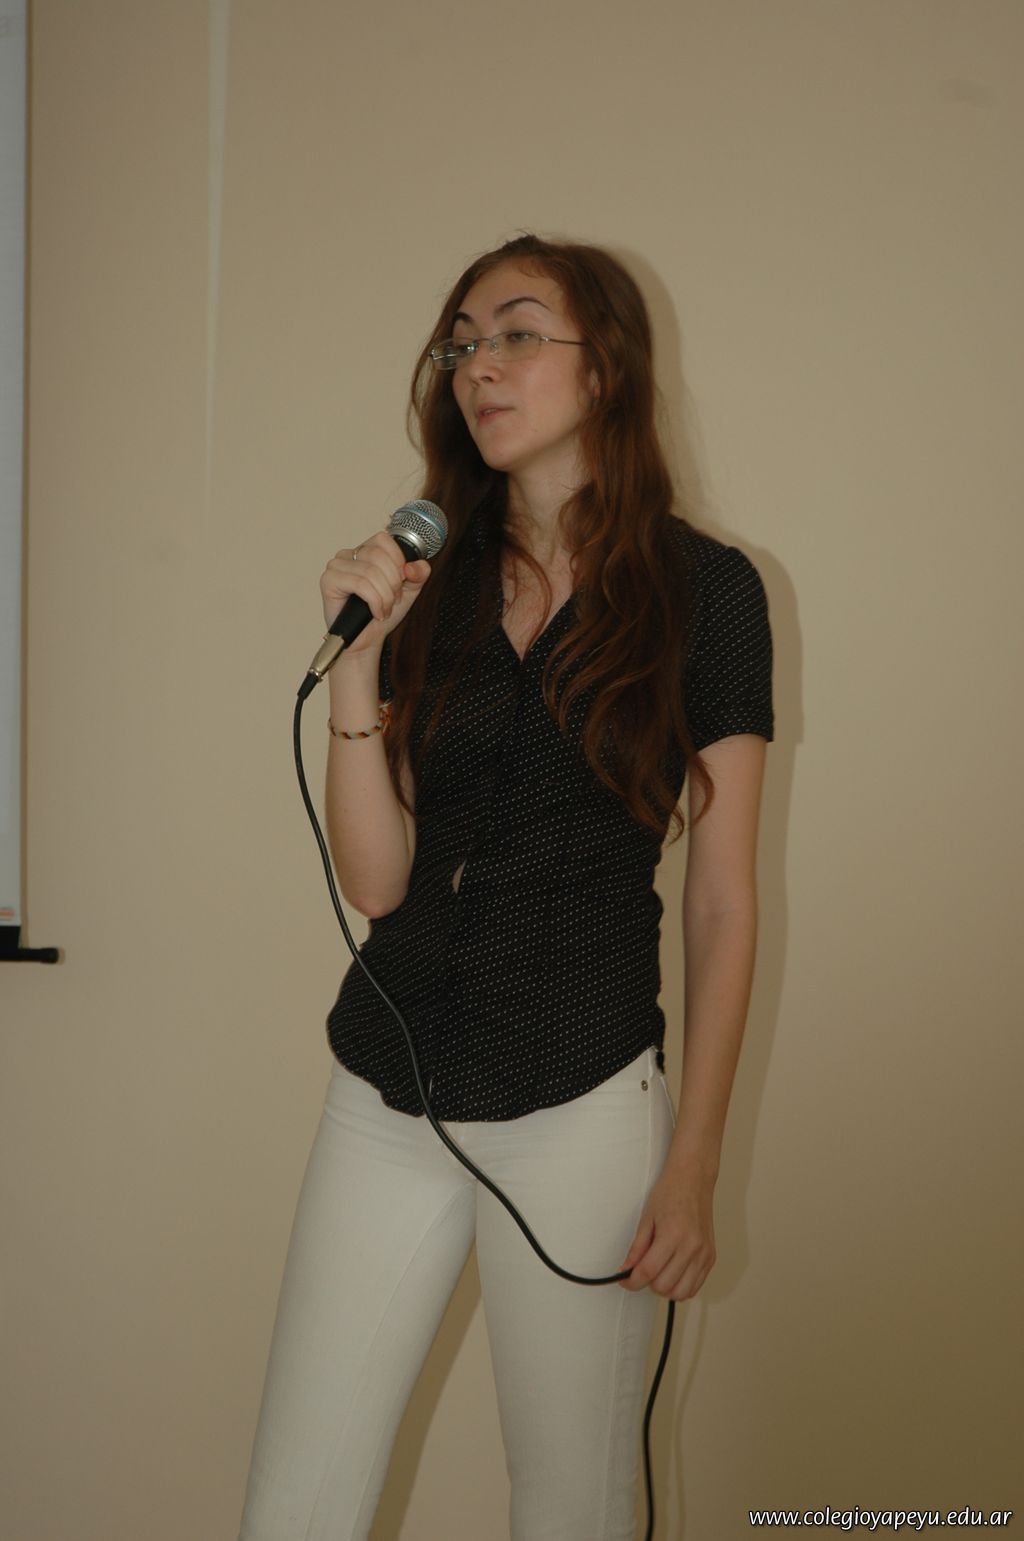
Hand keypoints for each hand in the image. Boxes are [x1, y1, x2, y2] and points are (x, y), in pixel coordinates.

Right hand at [320, 531, 431, 654]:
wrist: (368, 640)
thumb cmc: (382, 613)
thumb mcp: (409, 590)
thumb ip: (419, 574)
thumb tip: (412, 566)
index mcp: (365, 551)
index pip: (383, 539)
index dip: (397, 560)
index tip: (401, 582)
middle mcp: (348, 555)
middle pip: (378, 556)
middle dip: (393, 582)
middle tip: (393, 600)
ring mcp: (336, 566)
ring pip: (370, 572)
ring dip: (384, 596)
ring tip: (384, 610)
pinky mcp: (328, 581)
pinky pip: (359, 584)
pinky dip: (374, 601)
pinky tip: (376, 613)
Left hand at [619, 1165, 716, 1300]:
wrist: (693, 1179)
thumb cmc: (669, 1192)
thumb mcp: (646, 1217)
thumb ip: (637, 1248)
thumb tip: (626, 1270)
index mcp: (673, 1235)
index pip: (648, 1271)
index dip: (632, 1281)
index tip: (625, 1281)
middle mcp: (692, 1247)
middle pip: (664, 1286)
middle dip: (647, 1283)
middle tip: (642, 1269)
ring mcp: (704, 1254)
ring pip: (681, 1293)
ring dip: (665, 1288)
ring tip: (658, 1271)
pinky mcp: (711, 1257)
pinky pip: (695, 1287)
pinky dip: (681, 1286)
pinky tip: (672, 1272)